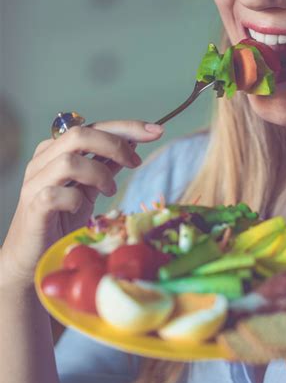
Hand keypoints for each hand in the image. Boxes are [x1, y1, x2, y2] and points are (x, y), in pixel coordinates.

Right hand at [0, 121, 163, 288]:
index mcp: (57, 151)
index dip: (126, 127)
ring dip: (99, 174)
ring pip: (69, 161)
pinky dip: (75, 198)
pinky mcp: (34, 206)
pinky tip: (81, 208)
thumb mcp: (91, 188)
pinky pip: (56, 194)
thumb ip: (106, 165)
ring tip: (109, 190)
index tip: (156, 130)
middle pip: (80, 134)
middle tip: (136, 162)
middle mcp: (43, 161)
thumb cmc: (62, 220)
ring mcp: (35, 183)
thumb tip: (132, 145)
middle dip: (116, 145)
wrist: (33, 255)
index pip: (93, 127)